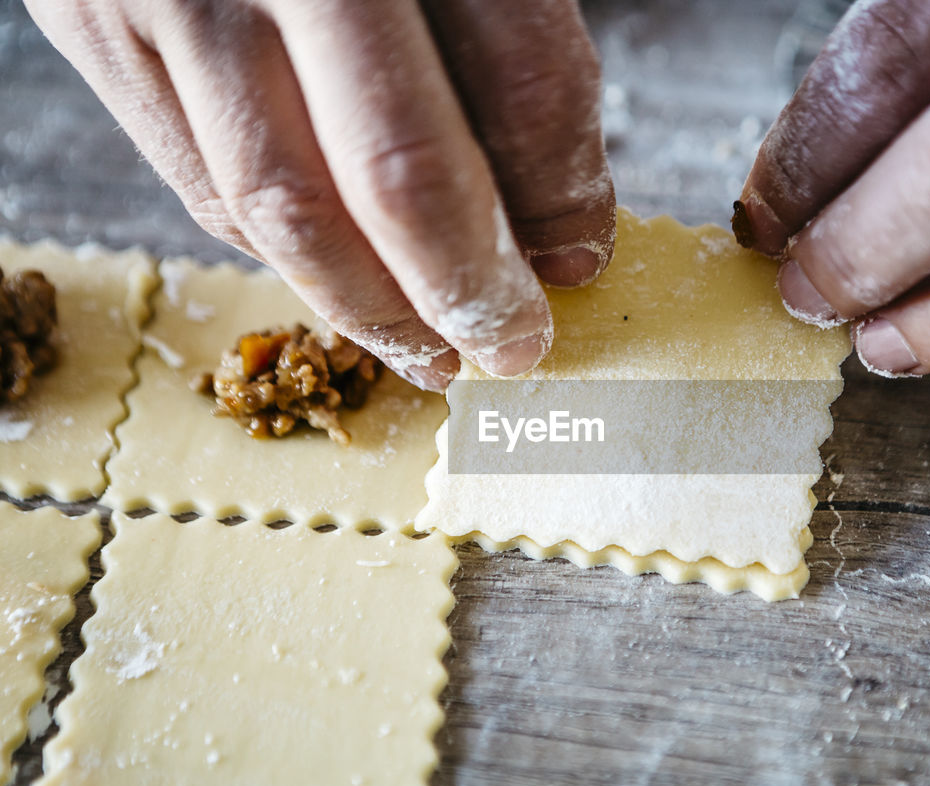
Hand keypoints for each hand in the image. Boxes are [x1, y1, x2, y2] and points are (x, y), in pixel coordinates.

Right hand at [29, 0, 615, 389]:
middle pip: (396, 172)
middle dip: (467, 286)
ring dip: (374, 306)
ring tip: (430, 348)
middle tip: (512, 344)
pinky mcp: (89, 25)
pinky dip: (288, 254)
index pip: (520, 78)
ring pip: (286, 208)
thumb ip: (514, 51)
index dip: (561, 195)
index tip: (578, 262)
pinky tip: (343, 281)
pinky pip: (205, 187)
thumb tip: (558, 232)